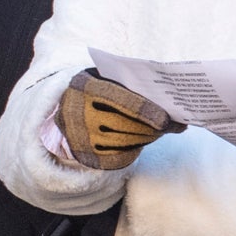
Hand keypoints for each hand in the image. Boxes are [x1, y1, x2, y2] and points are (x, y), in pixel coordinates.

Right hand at [59, 69, 183, 169]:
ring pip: (124, 141)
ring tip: (160, 131)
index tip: (168, 120)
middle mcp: (78, 112)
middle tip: (171, 126)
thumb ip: (129, 85)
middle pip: (126, 124)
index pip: (122, 101)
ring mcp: (80, 135)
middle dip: (153, 127)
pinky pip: (118, 156)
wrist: (65, 109)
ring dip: (147, 138)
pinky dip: (135, 149)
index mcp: (85, 86)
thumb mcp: (104, 79)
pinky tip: (143, 141)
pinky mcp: (86, 154)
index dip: (148, 112)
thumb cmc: (96, 90)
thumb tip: (168, 104)